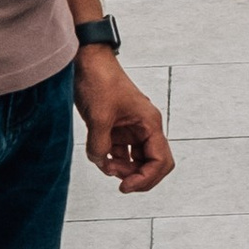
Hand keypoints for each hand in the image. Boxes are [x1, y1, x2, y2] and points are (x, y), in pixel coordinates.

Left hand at [75, 50, 174, 192]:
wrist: (87, 61)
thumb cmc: (101, 80)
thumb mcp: (99, 116)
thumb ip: (100, 145)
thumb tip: (100, 162)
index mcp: (150, 123)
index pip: (160, 161)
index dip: (147, 179)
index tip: (126, 186)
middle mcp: (144, 128)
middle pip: (150, 164)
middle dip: (133, 174)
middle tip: (113, 174)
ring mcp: (130, 129)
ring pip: (133, 160)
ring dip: (120, 168)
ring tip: (104, 163)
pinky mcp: (115, 128)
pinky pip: (118, 152)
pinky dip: (109, 159)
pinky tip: (99, 157)